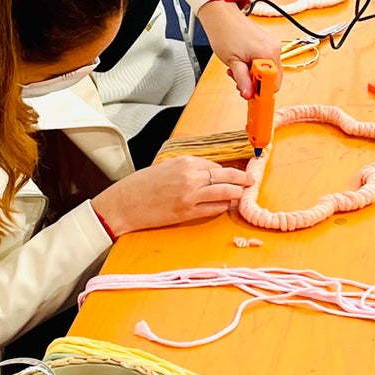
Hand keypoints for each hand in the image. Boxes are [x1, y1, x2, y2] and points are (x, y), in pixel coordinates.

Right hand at [94, 155, 250, 237]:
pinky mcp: (187, 212)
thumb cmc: (141, 185)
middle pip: (226, 176)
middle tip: (250, 180)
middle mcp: (191, 176)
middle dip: (242, 178)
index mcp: (185, 162)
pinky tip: (225, 206)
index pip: (216, 165)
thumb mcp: (166, 167)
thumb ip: (188, 170)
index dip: (228, 171)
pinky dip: (222, 206)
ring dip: (236, 193)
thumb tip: (209, 175)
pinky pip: (213, 208)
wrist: (123, 204)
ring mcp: (190, 195)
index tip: (237, 172)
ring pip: (224, 192)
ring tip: (243, 194)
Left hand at [196, 0, 283, 98]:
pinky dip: (256, 66)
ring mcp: (273, 46)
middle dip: (257, 83)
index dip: (262, 90)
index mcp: (267, 54)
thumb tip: (249, 95)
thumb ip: (243, 80)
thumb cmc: (225, 34)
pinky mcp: (269, 44)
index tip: (252, 93)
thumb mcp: (233, 62)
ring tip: (240, 68)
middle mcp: (274, 49)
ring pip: (269, 71)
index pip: (274, 83)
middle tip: (241, 79)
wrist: (222, 17)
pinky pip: (267, 61)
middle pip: (273, 78)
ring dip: (255, 75)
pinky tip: (244, 62)